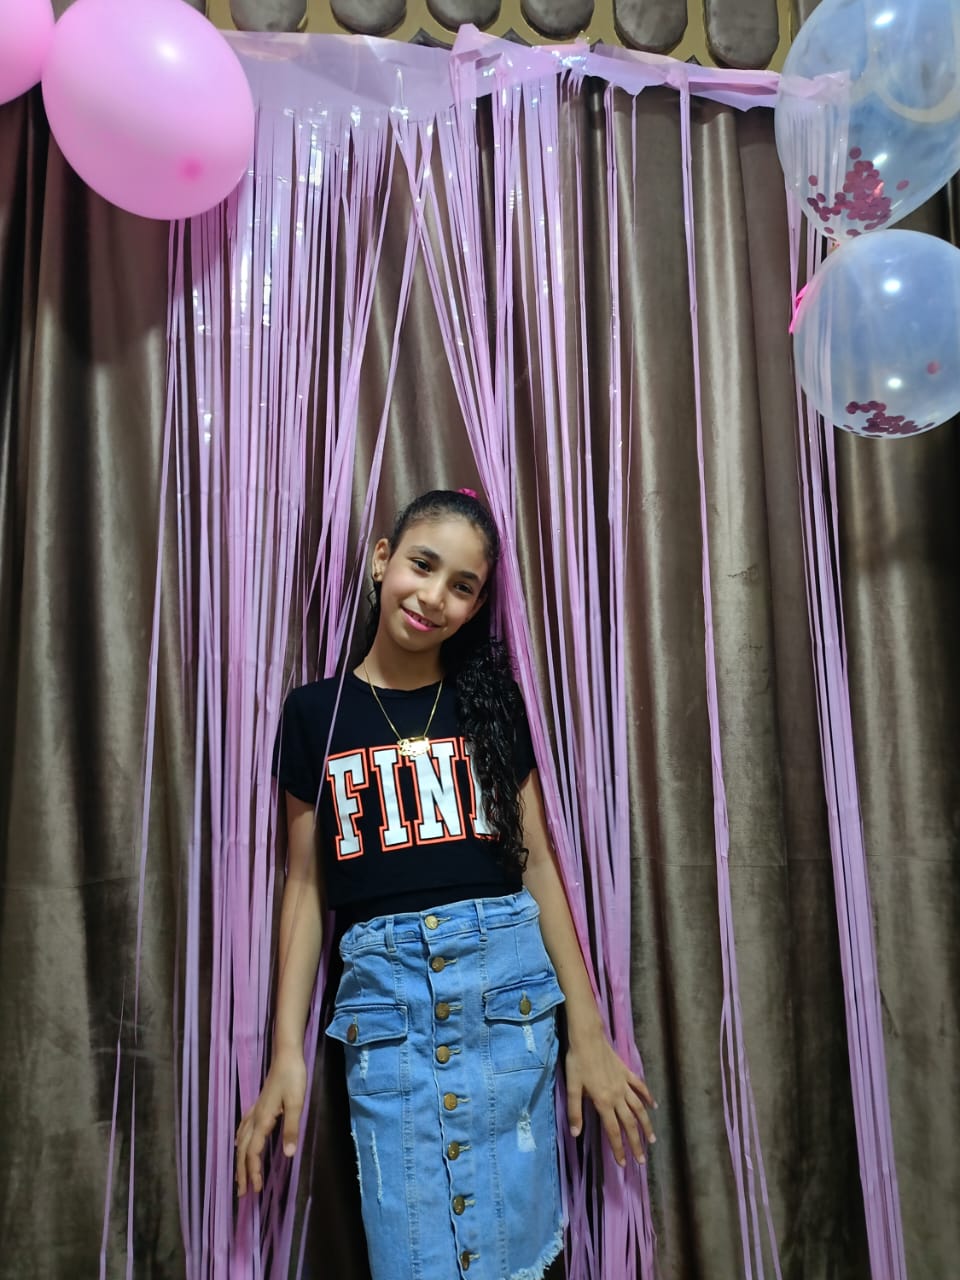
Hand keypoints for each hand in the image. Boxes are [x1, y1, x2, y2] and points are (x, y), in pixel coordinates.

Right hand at [235, 1047, 306, 1194]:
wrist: (287, 1055)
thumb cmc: (293, 1077)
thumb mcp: (297, 1103)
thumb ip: (292, 1129)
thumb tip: (288, 1155)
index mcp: (263, 1120)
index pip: (253, 1152)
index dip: (253, 1172)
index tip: (255, 1189)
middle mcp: (255, 1118)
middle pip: (243, 1150)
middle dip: (242, 1172)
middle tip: (242, 1193)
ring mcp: (255, 1110)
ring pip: (242, 1140)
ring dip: (240, 1160)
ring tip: (239, 1176)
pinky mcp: (259, 1105)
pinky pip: (244, 1128)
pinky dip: (240, 1141)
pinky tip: (239, 1143)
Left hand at [565, 1033, 656, 1167]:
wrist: (588, 1038)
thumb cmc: (577, 1062)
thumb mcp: (572, 1087)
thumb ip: (575, 1111)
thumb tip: (576, 1134)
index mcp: (603, 1101)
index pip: (613, 1130)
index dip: (618, 1148)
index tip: (623, 1164)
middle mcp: (617, 1096)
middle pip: (629, 1124)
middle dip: (635, 1143)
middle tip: (642, 1160)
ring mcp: (624, 1084)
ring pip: (639, 1108)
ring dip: (646, 1125)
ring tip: (652, 1140)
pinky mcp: (626, 1073)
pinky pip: (640, 1087)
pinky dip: (648, 1097)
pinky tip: (653, 1105)